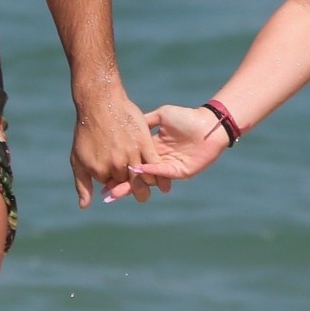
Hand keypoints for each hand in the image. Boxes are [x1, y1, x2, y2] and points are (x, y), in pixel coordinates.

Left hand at [71, 88, 167, 207]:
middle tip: (143, 195)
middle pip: (131, 186)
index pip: (113, 188)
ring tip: (154, 188)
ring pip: (144, 178)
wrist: (100, 103)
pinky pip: (155, 164)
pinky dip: (160, 175)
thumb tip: (84, 207)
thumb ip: (82, 185)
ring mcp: (131, 155)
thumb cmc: (87, 131)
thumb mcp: (78, 159)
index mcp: (100, 171)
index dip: (118, 186)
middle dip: (137, 190)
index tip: (122, 186)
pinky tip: (164, 182)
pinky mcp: (144, 143)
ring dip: (150, 185)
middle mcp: (115, 165)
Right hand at [101, 103, 232, 199]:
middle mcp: (159, 161)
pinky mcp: (180, 171)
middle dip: (121, 186)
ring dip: (132, 185)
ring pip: (147, 179)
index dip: (119, 170)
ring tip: (116, 191)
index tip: (102, 176)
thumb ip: (145, 121)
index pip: (132, 163)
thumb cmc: (186, 117)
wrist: (207, 123)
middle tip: (105, 194)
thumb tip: (128, 121)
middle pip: (137, 177)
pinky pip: (163, 171)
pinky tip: (137, 171)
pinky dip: (150, 171)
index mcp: (153, 149)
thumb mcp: (161, 116)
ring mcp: (169, 168)